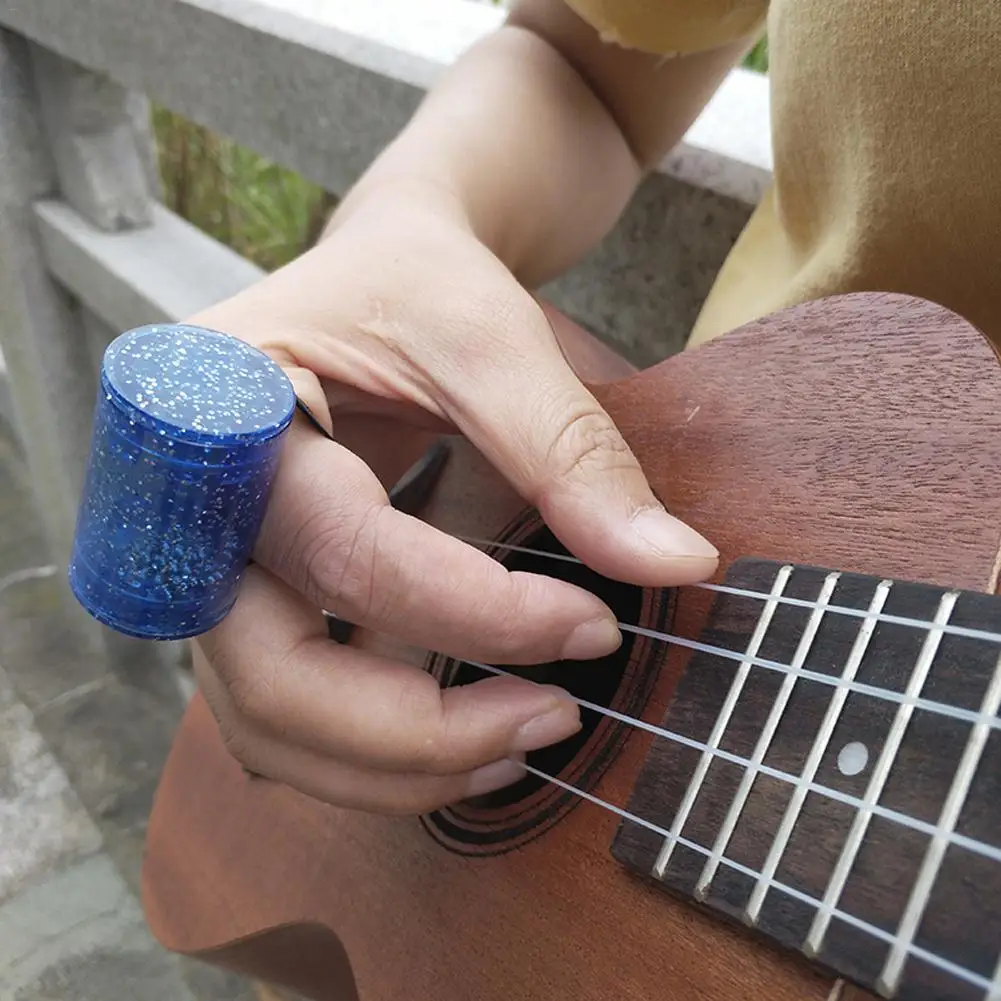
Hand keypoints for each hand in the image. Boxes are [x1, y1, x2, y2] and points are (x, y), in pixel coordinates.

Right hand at [189, 183, 717, 813]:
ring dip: (397, 761)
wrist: (374, 277)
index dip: (475, 612)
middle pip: (270, 674)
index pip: (344, 551)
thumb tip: (676, 565)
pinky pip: (291, 709)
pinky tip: (470, 732)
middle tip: (551, 719)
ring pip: (271, 721)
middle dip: (416, 732)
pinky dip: (375, 748)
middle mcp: (187, 505)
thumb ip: (571, 450)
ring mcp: (211, 564)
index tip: (594, 626)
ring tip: (522, 738)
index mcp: (221, 411)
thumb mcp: (492, 335)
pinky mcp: (253, 598)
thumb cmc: (417, 282)